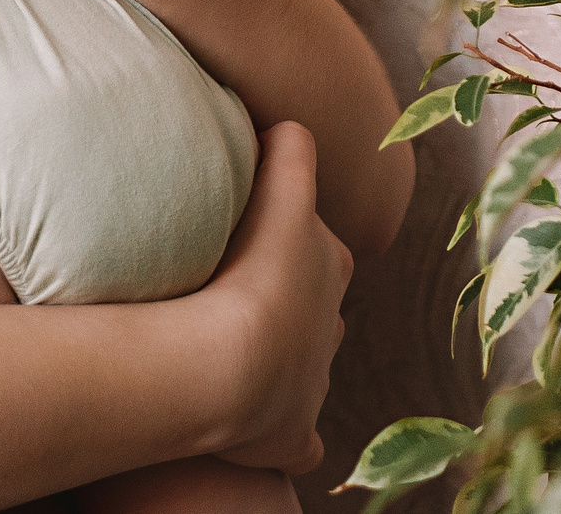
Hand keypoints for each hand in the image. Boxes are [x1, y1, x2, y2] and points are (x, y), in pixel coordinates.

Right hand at [190, 123, 350, 473]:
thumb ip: (288, 152)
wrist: (228, 363)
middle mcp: (332, 323)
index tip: (251, 235)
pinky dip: (282, 430)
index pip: (314, 237)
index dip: (282, 231)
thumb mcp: (275, 188)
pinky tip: (256, 427)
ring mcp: (315, 382)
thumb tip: (290, 125)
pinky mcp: (295, 434)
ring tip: (233, 351)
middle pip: (316, 300)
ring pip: (307, 363)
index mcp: (332, 265)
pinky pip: (295, 435)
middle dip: (289, 295)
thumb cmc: (246, 268)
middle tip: (235, 289)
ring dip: (281, 357)